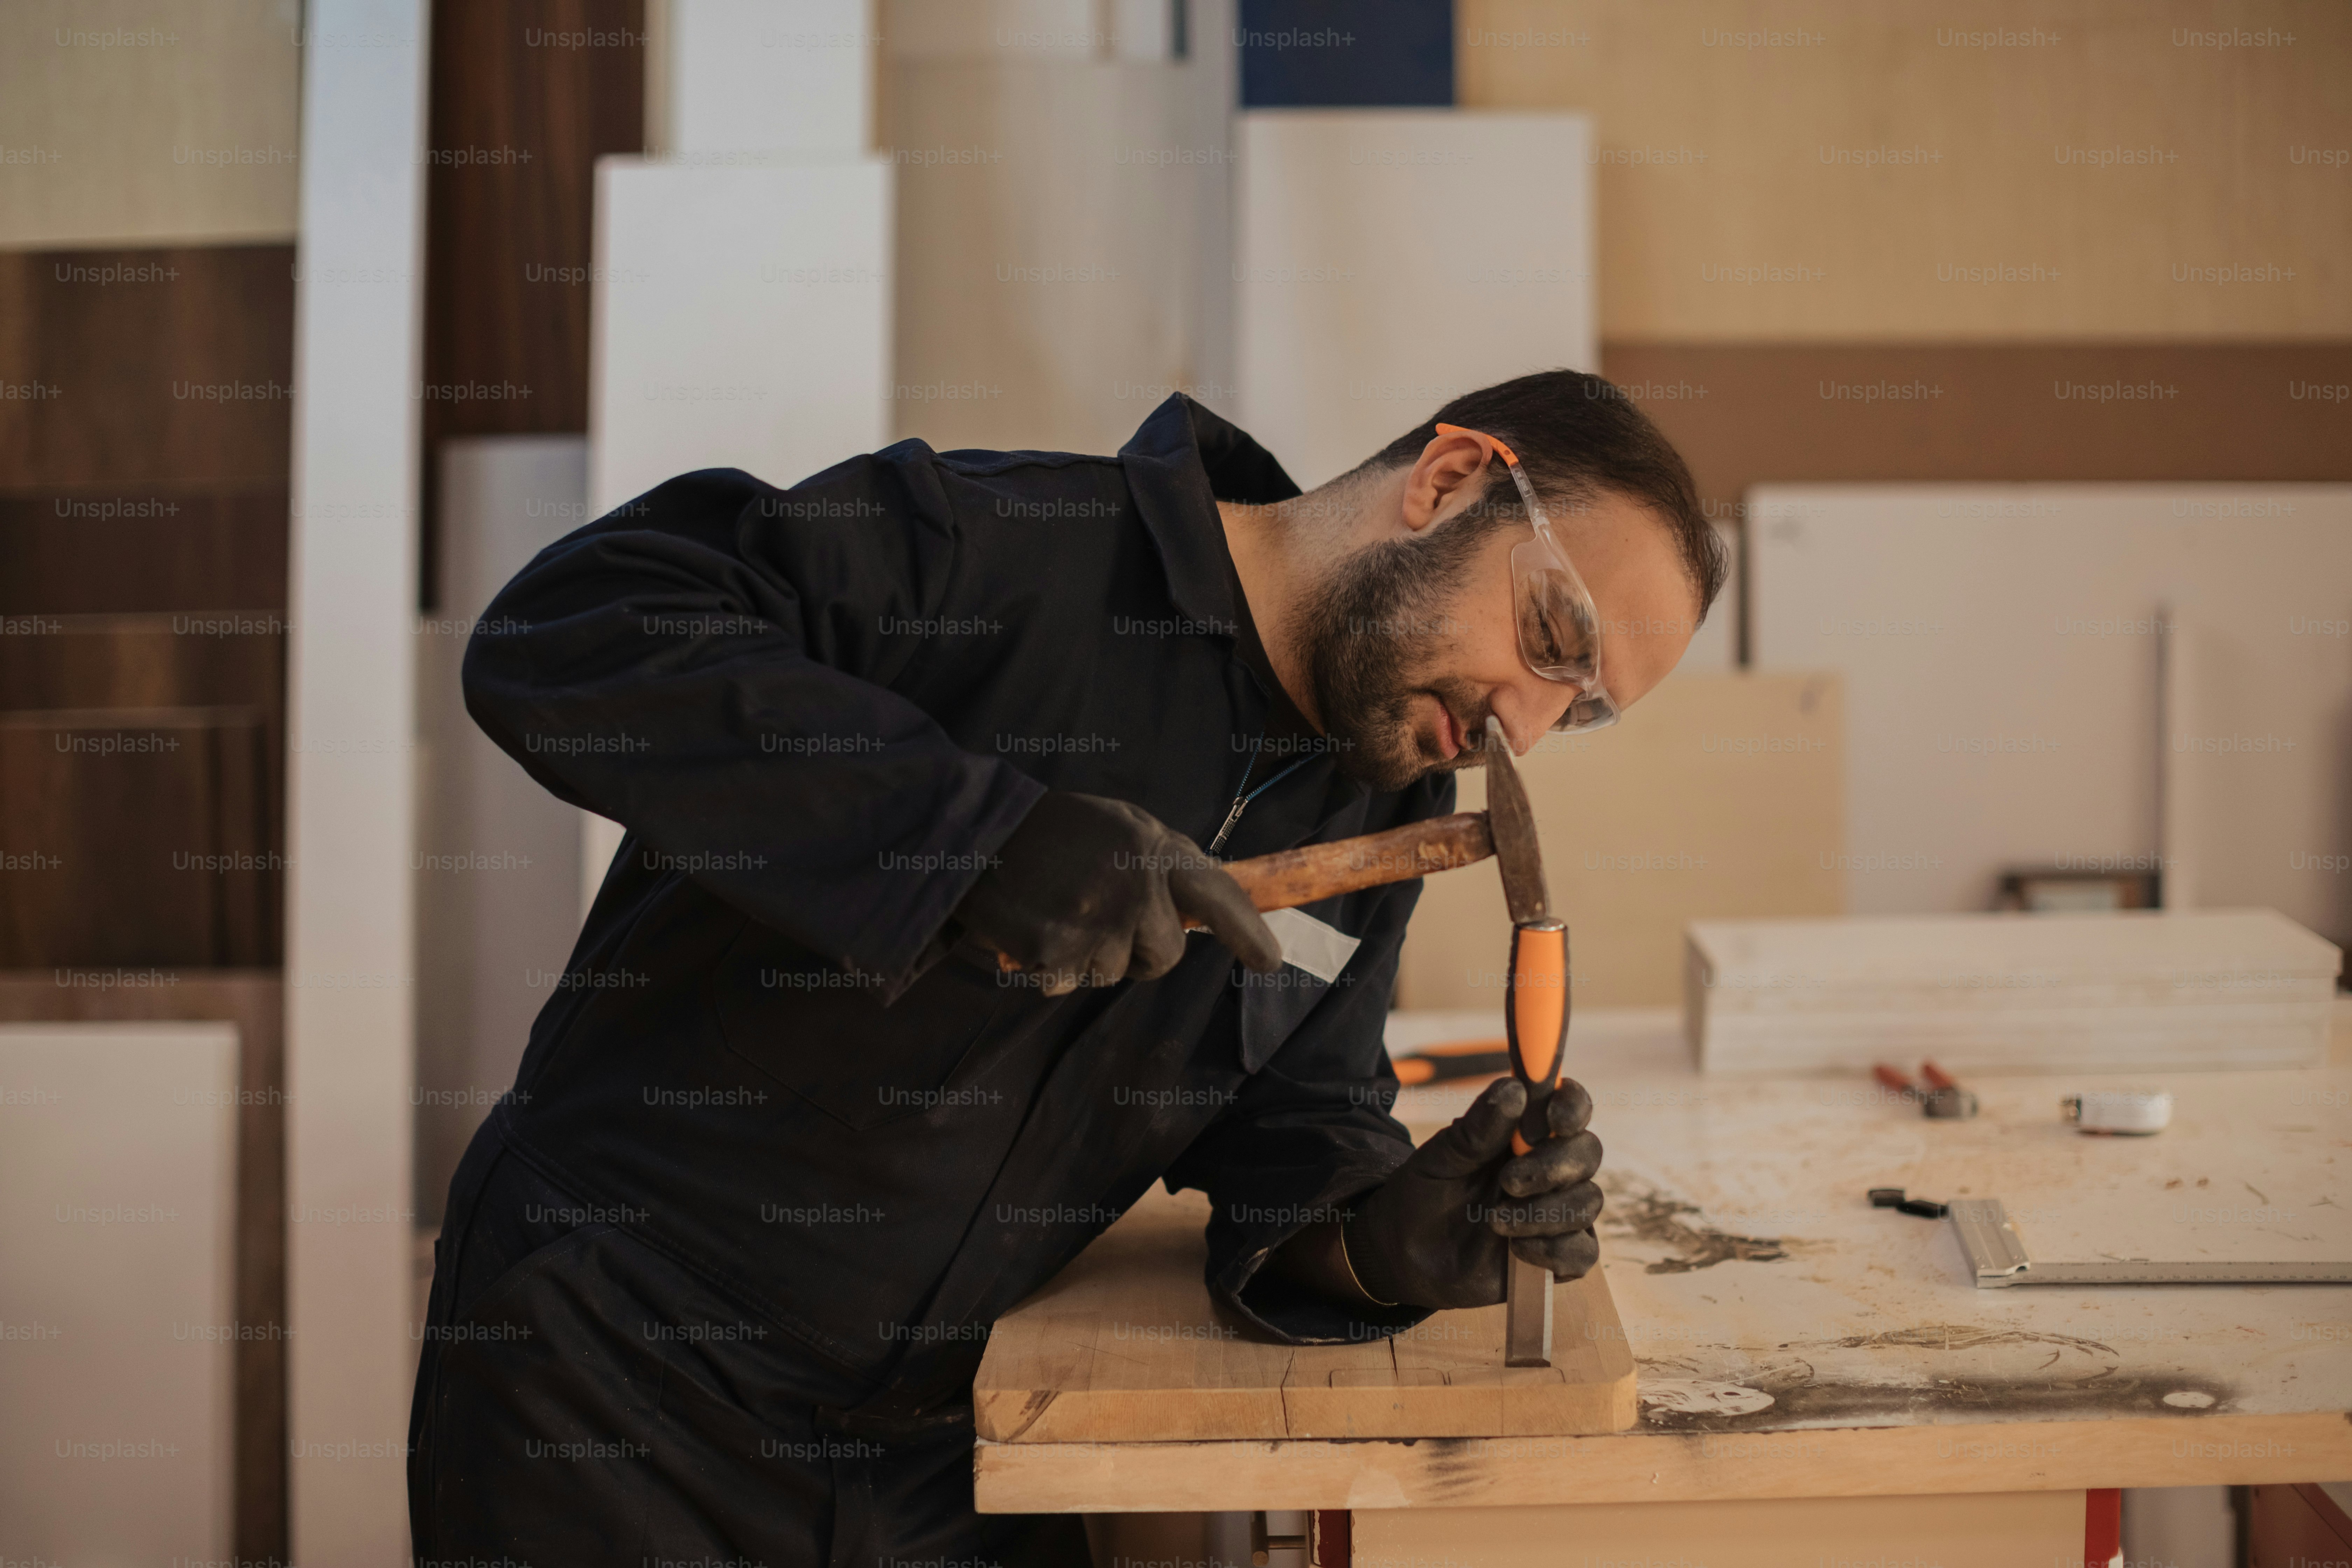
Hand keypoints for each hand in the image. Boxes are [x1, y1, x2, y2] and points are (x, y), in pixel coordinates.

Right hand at [953, 791, 1281, 996]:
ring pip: (1113, 973)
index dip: (1247, 931)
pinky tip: (1035, 925)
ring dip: (1089, 955)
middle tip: (1101, 915)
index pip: (1216, 895)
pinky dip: (1051, 966)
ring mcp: (1094, 923)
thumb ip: (1166, 863)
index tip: (1269, 961)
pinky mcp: (1056, 953)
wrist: (976, 834)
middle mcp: (1132, 887)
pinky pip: (1068, 982)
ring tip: (1059, 909)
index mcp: (1152, 848)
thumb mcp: (1121, 826)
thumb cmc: (1056, 832)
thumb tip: (1209, 911)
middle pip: (1165, 955)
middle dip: (1140, 949)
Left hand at [1341, 1077, 1602, 1308]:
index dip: (1573, 1106)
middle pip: (1587, 1152)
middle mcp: (1549, 1168)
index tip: (1555, 1117)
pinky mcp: (1558, 1254)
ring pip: (1587, 1201)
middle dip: (1554, 1166)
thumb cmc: (1425, 1197)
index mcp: (1525, 1134)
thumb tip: (1514, 1088)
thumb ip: (1476, 1129)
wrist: (1408, 1256)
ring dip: (1545, 1212)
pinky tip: (1517, 1250)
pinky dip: (1554, 1250)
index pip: (1570, 1107)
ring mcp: (1557, 1211)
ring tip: (1495, 1221)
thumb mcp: (1440, 1160)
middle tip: (1509, 1181)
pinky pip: (1583, 1252)